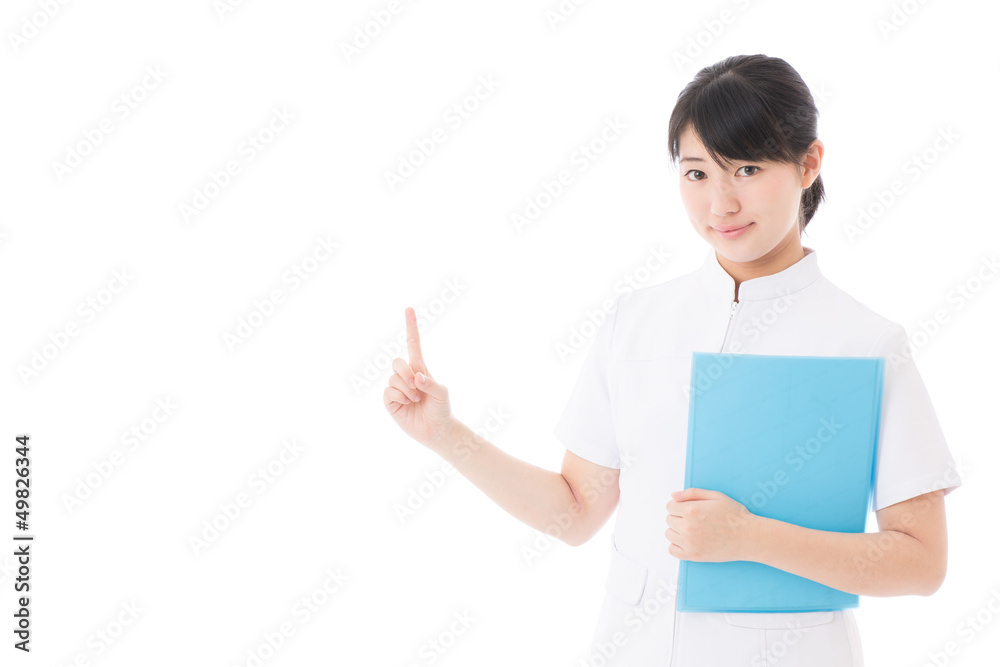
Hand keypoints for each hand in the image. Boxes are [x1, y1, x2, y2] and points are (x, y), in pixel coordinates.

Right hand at [383, 307, 454, 449]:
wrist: (436, 429)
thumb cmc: (441, 408)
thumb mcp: (441, 393)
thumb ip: (430, 383)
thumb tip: (415, 378)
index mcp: (420, 369)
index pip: (413, 344)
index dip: (411, 327)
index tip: (409, 309)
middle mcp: (406, 376)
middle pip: (396, 362)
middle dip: (406, 372)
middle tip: (416, 385)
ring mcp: (397, 388)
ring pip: (393, 378)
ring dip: (406, 389)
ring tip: (415, 400)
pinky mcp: (390, 401)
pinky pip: (388, 392)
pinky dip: (399, 397)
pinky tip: (406, 403)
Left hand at [665, 488, 756, 562]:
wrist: (748, 537)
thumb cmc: (735, 515)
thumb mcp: (716, 496)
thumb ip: (692, 493)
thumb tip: (673, 496)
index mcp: (691, 510)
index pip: (670, 506)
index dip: (679, 506)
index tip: (689, 508)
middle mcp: (687, 527)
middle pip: (669, 520)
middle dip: (678, 517)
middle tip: (695, 519)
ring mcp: (690, 543)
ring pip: (669, 534)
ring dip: (677, 530)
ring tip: (692, 529)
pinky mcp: (693, 556)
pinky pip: (672, 550)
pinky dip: (677, 545)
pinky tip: (688, 541)